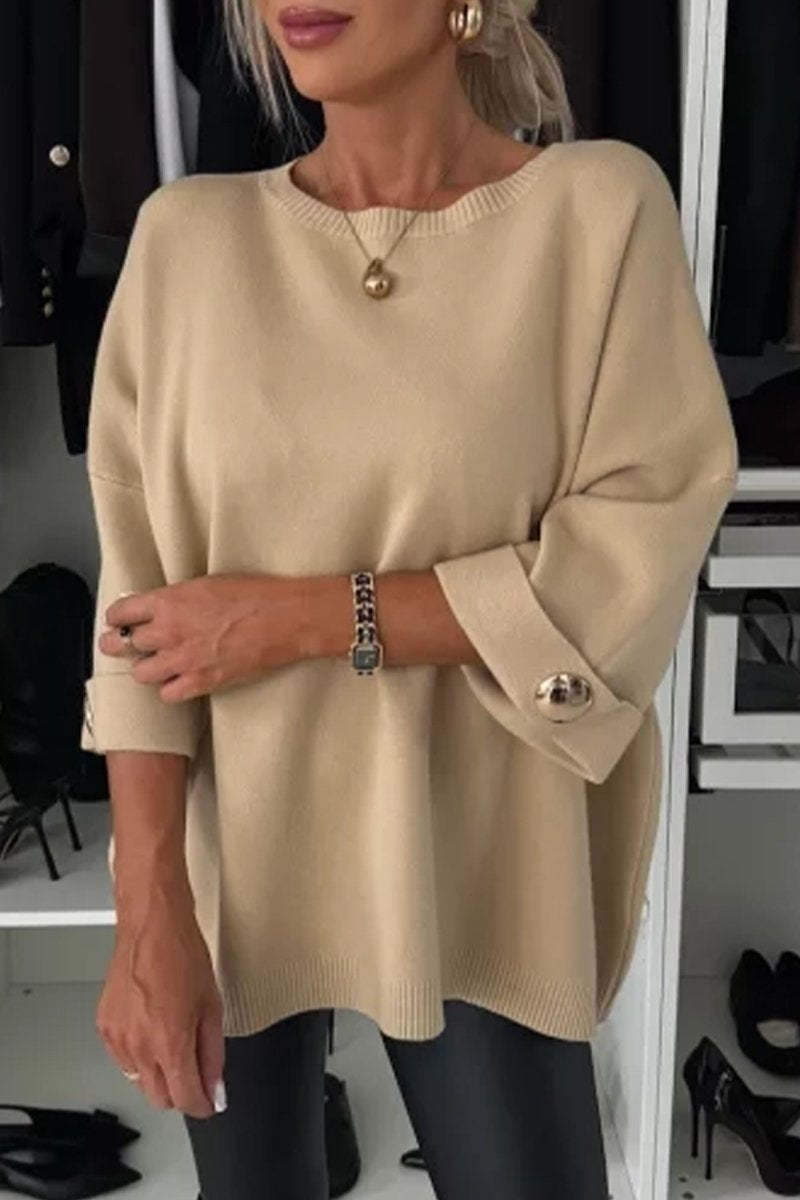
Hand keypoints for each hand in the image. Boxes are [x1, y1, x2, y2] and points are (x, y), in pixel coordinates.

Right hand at [96, 895, 224, 1118]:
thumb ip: (213, 1054)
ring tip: (173, 1040)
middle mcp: (139, 1045)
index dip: (202, 1105)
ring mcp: (117, 1038)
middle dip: (181, 1092)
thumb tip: (216, 1086)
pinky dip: (139, 1056)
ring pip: (139, 1081)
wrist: (151, 925)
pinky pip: (123, 1059)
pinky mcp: (103, 1027)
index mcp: (170, 1041)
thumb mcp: (212, 1006)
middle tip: (196, 1072)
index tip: (210, 1102)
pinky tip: (152, 1030)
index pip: (185, 1099)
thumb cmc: (182, 954)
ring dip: (159, 1074)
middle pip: (160, 1098)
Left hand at [98, 574, 307, 702]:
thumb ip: (177, 598)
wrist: (284, 618)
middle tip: (124, 645)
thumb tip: (162, 607)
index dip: (117, 618)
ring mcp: (183, 659)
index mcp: (168, 601)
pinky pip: (167, 695)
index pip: (120, 612)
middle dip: (120, 644)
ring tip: (158, 663)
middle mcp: (168, 631)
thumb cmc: (254, 594)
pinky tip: (180, 680)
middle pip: (122, 645)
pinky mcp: (201, 681)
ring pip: (140, 673)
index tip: (119, 621)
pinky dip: (170, 689)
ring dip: (147, 668)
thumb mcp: (207, 583)